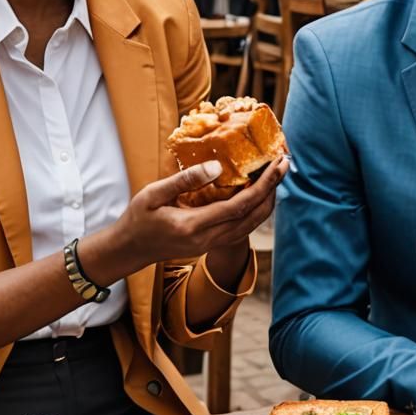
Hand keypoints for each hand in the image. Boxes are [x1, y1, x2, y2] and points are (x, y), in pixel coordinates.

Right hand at [87, 157, 287, 278]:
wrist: (130, 250)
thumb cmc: (138, 218)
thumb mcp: (154, 194)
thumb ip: (186, 181)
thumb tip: (218, 168)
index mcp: (193, 226)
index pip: (239, 206)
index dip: (263, 186)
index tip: (277, 165)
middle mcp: (208, 239)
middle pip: (253, 217)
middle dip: (273, 190)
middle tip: (284, 164)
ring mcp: (211, 244)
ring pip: (251, 225)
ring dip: (268, 201)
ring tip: (276, 176)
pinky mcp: (211, 244)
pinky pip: (242, 228)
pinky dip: (256, 210)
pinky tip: (259, 192)